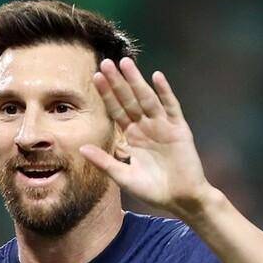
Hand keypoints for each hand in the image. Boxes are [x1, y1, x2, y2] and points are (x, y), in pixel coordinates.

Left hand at [79, 58, 214, 219]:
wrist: (181, 200)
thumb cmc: (153, 190)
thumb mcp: (123, 177)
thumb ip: (105, 161)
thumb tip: (81, 148)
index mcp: (132, 136)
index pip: (116, 110)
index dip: (106, 94)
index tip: (95, 77)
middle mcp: (146, 127)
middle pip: (128, 100)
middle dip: (117, 82)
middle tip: (106, 62)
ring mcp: (163, 126)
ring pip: (147, 99)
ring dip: (137, 81)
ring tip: (126, 63)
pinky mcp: (179, 130)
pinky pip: (171, 107)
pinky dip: (165, 92)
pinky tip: (157, 77)